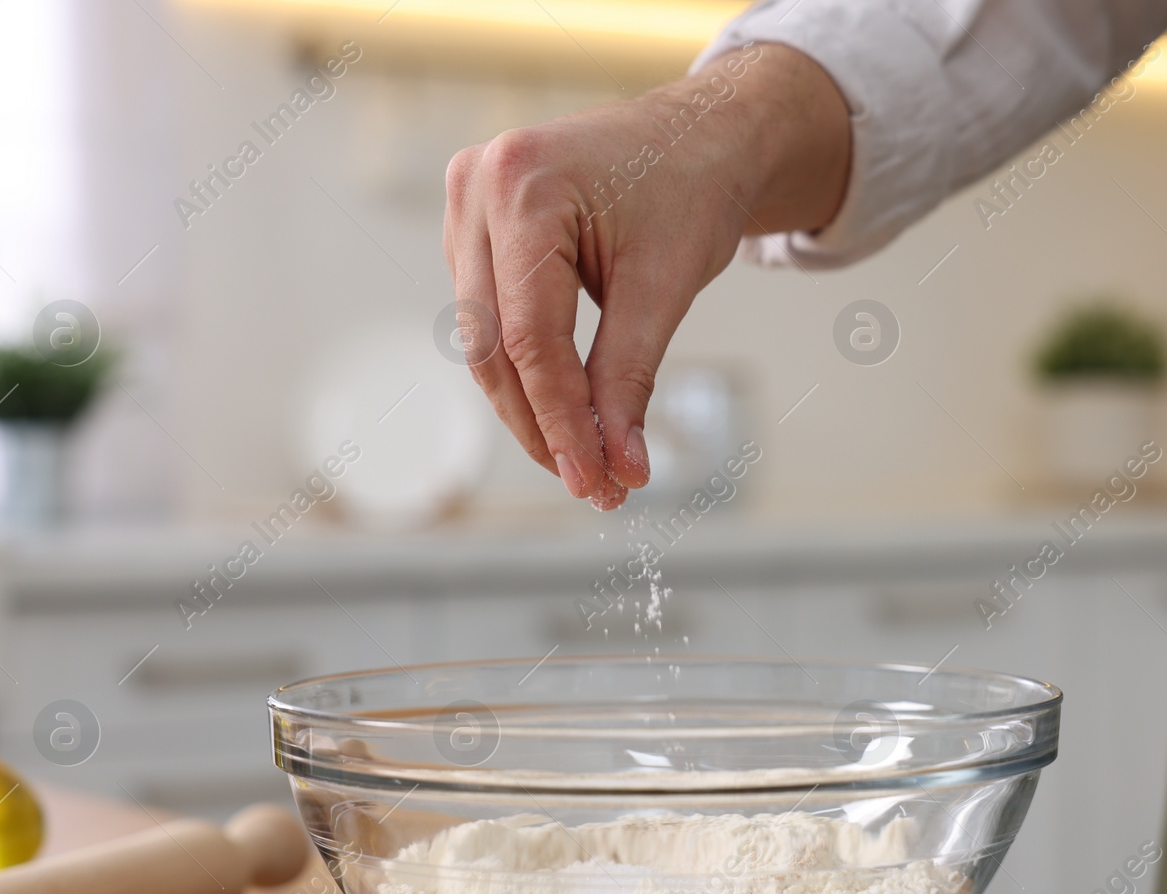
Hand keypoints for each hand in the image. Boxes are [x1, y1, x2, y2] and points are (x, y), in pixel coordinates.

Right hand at [443, 43, 849, 507]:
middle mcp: (477, 187)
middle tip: (595, 485)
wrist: (701, 134)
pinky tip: (566, 409)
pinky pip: (488, 317)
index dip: (561, 421)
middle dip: (544, 426)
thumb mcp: (667, 286)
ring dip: (531, 407)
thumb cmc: (692, 189)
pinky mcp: (473, 225)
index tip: (595, 482)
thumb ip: (630, 378)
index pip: (530, 337)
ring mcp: (465, 203)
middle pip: (493, 345)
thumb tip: (619, 467)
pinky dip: (525, 368)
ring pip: (483, 340)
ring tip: (589, 461)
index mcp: (523, 186)